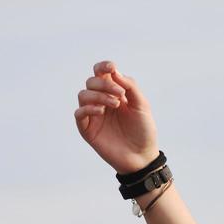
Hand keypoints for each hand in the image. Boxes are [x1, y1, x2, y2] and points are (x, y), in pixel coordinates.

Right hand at [74, 60, 159, 174]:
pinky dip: (88, 108)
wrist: (142, 156)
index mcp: (114, 93)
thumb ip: (130, 86)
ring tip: (115, 104)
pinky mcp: (87, 129)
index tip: (112, 67)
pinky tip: (102, 111)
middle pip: (91, 81)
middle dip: (104, 83)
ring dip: (98, 95)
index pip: (101, 73)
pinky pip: (79, 113)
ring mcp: (93, 115)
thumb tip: (114, 71)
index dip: (103, 66)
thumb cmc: (143, 131)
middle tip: (120, 95)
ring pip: (83, 95)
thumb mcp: (142, 105)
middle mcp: (101, 101)